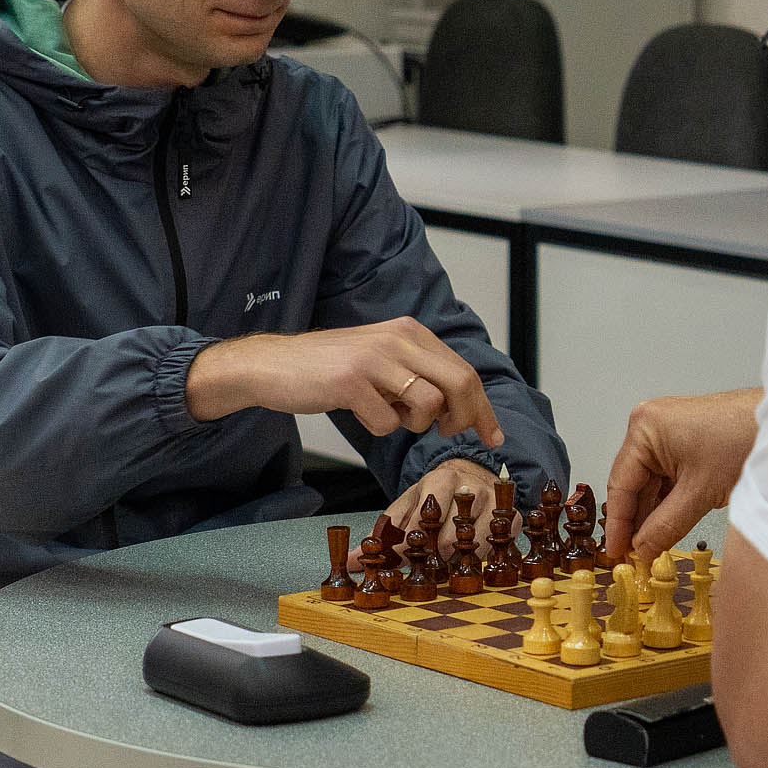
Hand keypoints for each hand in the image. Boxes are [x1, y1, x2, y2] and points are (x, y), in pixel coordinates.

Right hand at [185, 319, 505, 446]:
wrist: (273, 365)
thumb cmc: (331, 369)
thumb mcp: (383, 359)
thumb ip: (419, 372)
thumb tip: (462, 406)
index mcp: (410, 332)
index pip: (465, 371)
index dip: (483, 408)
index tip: (493, 436)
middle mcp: (398, 339)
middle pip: (460, 383)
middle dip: (465, 418)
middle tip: (449, 434)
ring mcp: (375, 359)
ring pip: (430, 405)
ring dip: (414, 423)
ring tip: (389, 413)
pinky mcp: (351, 382)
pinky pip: (388, 422)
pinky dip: (379, 428)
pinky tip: (360, 412)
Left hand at [387, 456, 501, 547]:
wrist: (474, 474)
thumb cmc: (437, 494)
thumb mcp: (409, 503)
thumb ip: (386, 529)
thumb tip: (357, 559)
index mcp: (442, 478)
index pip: (423, 521)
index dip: (412, 545)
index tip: (408, 555)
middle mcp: (471, 487)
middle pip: (448, 537)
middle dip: (435, 553)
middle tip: (430, 556)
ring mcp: (494, 502)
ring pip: (471, 545)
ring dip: (457, 557)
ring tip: (449, 554)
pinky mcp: (512, 516)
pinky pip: (493, 547)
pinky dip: (479, 556)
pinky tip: (470, 551)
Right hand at [603, 387, 760, 563]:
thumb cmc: (745, 438)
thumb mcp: (700, 493)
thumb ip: (665, 526)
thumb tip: (642, 550)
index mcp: (645, 429)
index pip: (621, 485)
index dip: (618, 525)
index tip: (616, 553)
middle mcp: (650, 425)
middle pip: (633, 484)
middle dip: (636, 521)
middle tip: (634, 557)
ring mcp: (667, 431)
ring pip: (650, 482)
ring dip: (652, 513)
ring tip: (651, 546)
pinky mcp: (684, 439)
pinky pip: (666, 475)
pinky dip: (667, 500)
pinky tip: (667, 524)